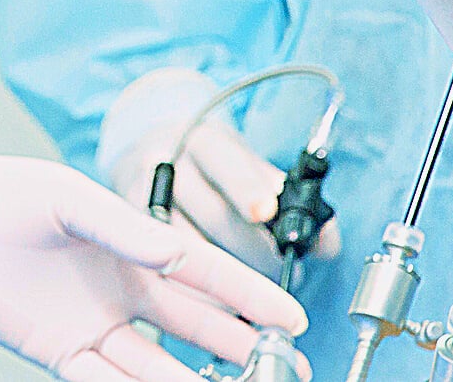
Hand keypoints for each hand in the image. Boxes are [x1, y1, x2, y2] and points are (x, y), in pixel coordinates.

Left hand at [0, 105, 310, 381]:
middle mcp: (118, 288)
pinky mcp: (56, 350)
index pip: (202, 274)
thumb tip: (177, 256)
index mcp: (129, 246)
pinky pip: (104, 381)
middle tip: (277, 364)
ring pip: (156, 363)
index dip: (248, 295)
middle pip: (191, 324)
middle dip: (237, 342)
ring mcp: (90, 323)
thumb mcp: (67, 199)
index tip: (290, 316)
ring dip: (195, 380)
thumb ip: (124, 228)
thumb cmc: (1, 194)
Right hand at [99, 68, 337, 281]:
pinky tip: (218, 310)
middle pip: (212, 213)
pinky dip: (194, 295)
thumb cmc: (206, 163)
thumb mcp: (241, 160)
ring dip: (228, 282)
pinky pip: (162, 272)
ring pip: (186, 248)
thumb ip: (282, 195)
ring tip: (259, 304)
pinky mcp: (127, 231)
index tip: (268, 211)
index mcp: (203, 142)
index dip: (247, 188)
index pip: (226, 162)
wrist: (147, 150)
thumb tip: (325, 240)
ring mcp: (142, 199)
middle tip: (285, 272)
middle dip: (255, 250)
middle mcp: (168, 166)